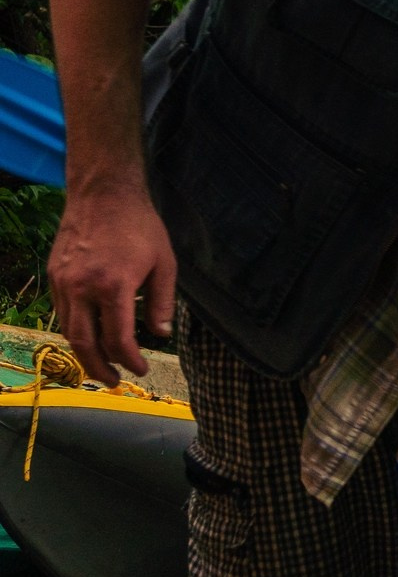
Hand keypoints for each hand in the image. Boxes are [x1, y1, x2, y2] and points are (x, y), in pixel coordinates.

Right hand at [48, 181, 176, 381]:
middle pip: (84, 343)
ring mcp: (63, 282)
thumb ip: (161, 303)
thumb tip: (161, 336)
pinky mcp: (54, 275)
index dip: (130, 361)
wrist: (103, 194)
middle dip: (98, 369)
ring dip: (84, 353)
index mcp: (113, 286)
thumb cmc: (140, 227)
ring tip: (102, 365)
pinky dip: (75, 330)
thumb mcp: (165, 263)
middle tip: (114, 382)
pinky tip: (90, 336)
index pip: (117, 339)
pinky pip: (62, 312)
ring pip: (68, 330)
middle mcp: (82, 288)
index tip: (141, 370)